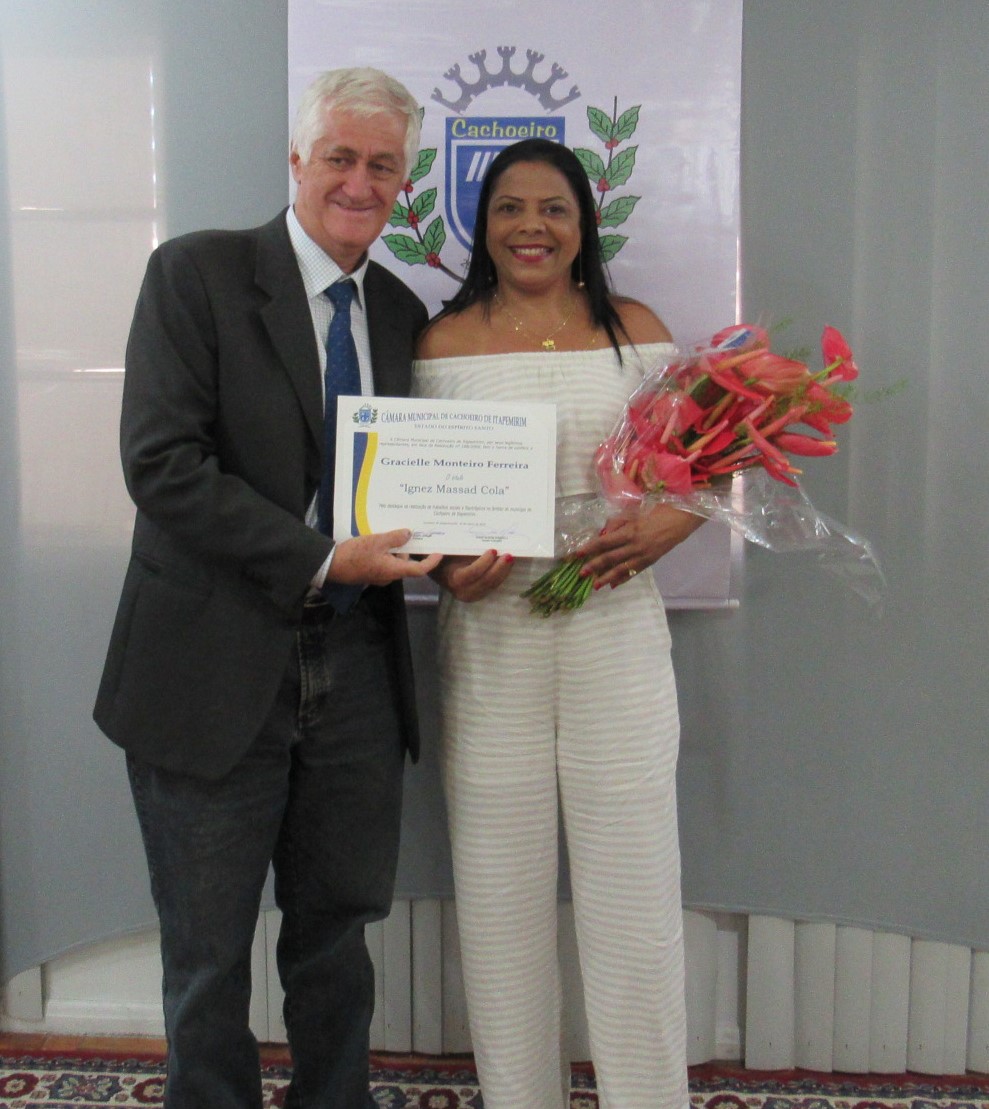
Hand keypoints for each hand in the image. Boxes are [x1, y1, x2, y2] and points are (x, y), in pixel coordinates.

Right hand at [326, 529, 441, 586]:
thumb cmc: (355, 554)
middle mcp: (389, 575)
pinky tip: (381, 539)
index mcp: (394, 570)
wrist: (331, 565)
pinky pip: (384, 561)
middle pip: (406, 564)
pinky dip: (387, 551)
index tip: (439, 553)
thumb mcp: (376, 541)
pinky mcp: (371, 572)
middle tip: (412, 533)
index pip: (419, 570)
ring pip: (394, 562)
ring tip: (393, 531)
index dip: (431, 562)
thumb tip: (409, 534)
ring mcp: (379, 575)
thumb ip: (395, 537)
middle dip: (409, 550)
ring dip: (396, 549)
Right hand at [432, 549, 514, 601]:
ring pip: (493, 584)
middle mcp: (464, 591)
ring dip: (504, 571)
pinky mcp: (481, 594)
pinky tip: (508, 564)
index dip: (484, 563)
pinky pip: (494, 585)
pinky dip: (502, 574)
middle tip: (508, 554)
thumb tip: (470, 531)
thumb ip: (456, 546)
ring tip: (510, 558)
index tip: (493, 550)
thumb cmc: (443, 558)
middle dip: (499, 568)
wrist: (439, 572)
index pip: (472, 573)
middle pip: (486, 581)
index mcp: (454, 580)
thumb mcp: (447, 552)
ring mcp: (473, 595)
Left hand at [576, 505, 705, 590]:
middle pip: (610, 558)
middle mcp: (635, 546)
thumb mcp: (634, 514)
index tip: (578, 554)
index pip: (605, 542)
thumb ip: (616, 524)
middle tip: (580, 573)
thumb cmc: (655, 512)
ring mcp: (643, 556)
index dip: (590, 548)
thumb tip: (602, 535)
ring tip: (594, 585)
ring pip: (620, 569)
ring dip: (606, 578)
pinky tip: (612, 585)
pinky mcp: (650, 562)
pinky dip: (622, 579)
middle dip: (594, 566)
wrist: (680, 521)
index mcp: (630, 531)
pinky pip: (633, 572)